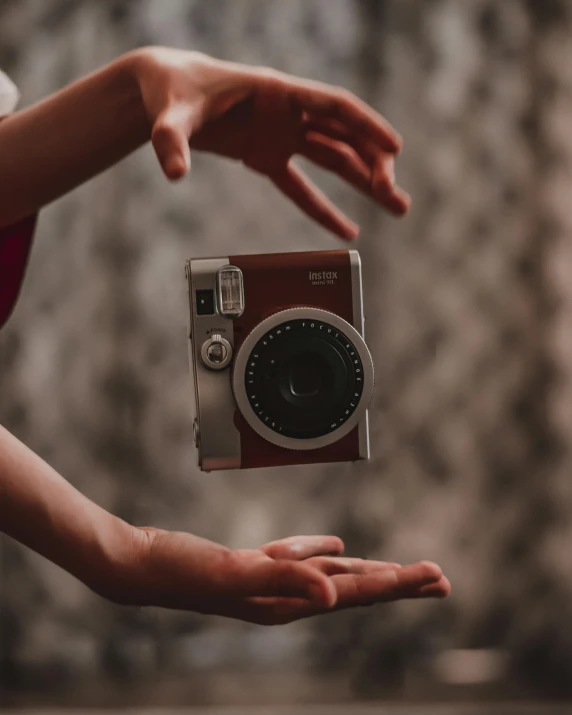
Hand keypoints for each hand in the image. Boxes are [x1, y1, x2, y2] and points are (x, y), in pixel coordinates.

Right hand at [115, 529, 449, 624]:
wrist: (142, 566)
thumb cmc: (182, 571)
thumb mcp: (234, 574)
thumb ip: (284, 579)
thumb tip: (334, 593)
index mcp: (288, 601)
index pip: (357, 593)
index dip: (398, 584)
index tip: (436, 577)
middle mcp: (287, 596)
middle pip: (357, 590)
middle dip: (400, 583)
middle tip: (440, 580)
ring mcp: (272, 581)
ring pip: (333, 575)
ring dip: (369, 571)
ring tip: (401, 571)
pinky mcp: (256, 565)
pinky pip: (303, 559)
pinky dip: (325, 554)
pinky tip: (338, 549)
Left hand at [131, 48, 410, 239]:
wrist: (160, 92)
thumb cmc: (169, 90)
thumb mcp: (170, 114)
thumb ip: (173, 141)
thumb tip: (175, 173)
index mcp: (276, 91)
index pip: (334, 106)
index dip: (367, 126)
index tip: (395, 148)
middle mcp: (286, 113)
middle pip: (343, 137)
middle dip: (372, 165)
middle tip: (394, 197)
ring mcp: (279, 136)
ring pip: (333, 159)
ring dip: (363, 183)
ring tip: (394, 206)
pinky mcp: (266, 157)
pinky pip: (301, 187)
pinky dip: (323, 208)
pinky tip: (346, 229)